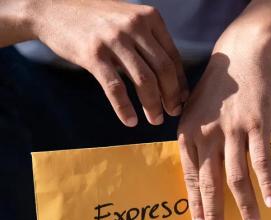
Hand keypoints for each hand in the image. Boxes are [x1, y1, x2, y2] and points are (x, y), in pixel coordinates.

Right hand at [32, 0, 187, 125]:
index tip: (181, 100)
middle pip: (163, 70)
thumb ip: (150, 41)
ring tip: (156, 120)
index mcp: (150, 17)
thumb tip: (174, 78)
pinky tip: (130, 121)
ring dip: (153, 105)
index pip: (172, 57)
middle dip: (171, 96)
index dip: (179, 82)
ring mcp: (114, 39)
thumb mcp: (129, 19)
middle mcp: (135, 26)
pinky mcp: (93, 54)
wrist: (53, 8)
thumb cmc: (97, 19)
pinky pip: (115, 88)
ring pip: (144, 80)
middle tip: (173, 113)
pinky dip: (124, 108)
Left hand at [177, 43, 270, 219]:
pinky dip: (268, 183)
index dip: (195, 202)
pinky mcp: (256, 125)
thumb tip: (199, 173)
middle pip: (210, 182)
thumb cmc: (217, 89)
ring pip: (236, 177)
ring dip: (244, 204)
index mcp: (189, 133)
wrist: (240, 56)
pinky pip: (261, 161)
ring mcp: (232, 130)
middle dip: (214, 212)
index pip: (190, 176)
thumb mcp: (194, 112)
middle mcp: (207, 135)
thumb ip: (196, 141)